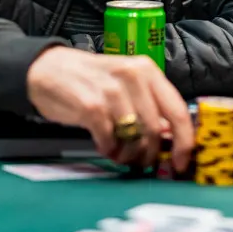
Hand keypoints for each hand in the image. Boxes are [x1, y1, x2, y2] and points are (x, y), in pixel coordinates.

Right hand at [26, 48, 193, 171]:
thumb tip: (171, 138)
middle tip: (140, 161)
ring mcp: (111, 90)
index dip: (184, 141)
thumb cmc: (92, 80)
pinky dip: (108, 148)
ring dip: (128, 154)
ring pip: (134, 136)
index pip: (177, 110)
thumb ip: (149, 105)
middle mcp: (132, 76)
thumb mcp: (126, 84)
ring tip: (120, 153)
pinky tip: (105, 145)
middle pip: (155, 129)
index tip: (181, 162)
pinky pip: (109, 139)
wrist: (48, 69)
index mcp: (147, 70)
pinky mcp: (90, 105)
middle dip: (149, 153)